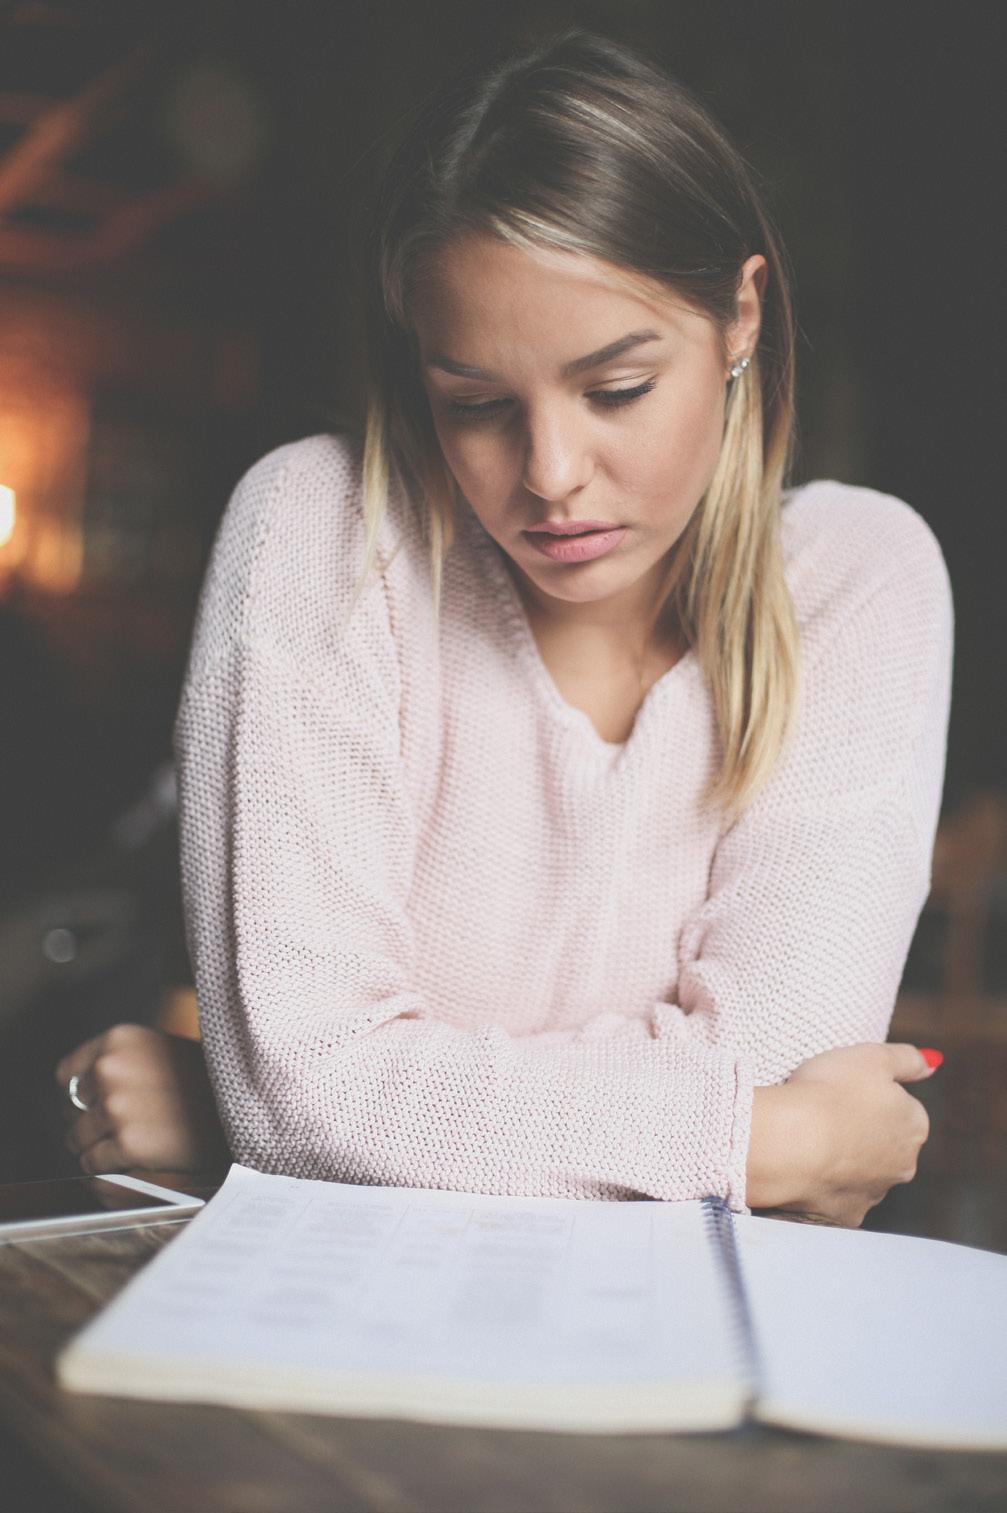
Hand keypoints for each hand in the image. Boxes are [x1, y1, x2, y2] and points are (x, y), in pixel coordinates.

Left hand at [54, 1023, 229, 1174]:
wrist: (245, 1104)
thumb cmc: (205, 1080)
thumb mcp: (159, 1050)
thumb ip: (120, 1062)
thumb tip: (83, 1092)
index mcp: (118, 1040)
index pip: (67, 1073)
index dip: (83, 1094)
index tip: (96, 1106)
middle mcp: (110, 1068)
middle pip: (71, 1109)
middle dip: (91, 1123)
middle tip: (124, 1129)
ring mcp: (116, 1106)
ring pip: (78, 1140)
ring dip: (98, 1148)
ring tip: (131, 1146)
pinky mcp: (126, 1143)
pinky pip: (93, 1164)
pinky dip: (109, 1168)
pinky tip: (135, 1160)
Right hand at [748, 1042, 937, 1226]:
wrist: (789, 1141)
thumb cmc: (829, 1092)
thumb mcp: (870, 1057)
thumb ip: (906, 1059)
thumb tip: (932, 1063)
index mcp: (914, 1124)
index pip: (900, 1105)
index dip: (868, 1094)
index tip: (842, 1089)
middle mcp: (904, 1164)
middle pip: (885, 1141)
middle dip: (861, 1130)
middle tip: (825, 1113)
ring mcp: (876, 1192)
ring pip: (862, 1170)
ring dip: (844, 1158)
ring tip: (810, 1139)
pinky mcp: (847, 1214)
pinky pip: (838, 1195)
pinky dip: (826, 1183)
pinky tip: (806, 1167)